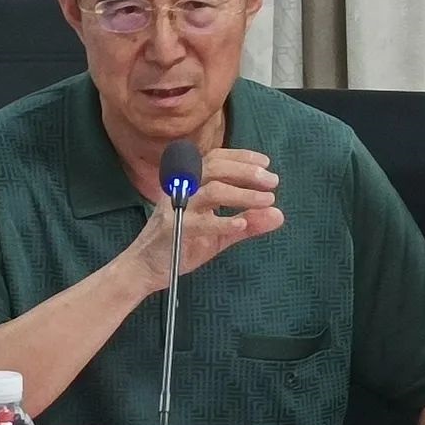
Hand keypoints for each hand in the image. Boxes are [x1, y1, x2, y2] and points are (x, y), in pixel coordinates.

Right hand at [121, 148, 284, 293]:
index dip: (241, 157)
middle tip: (272, 182)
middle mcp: (182, 190)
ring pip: (211, 191)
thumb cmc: (181, 243)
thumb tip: (278, 215)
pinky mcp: (173, 230)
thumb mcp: (219, 233)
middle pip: (215, 168)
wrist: (145, 267)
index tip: (266, 163)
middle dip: (246, 172)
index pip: (215, 159)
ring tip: (266, 200)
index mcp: (190, 184)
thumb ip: (247, 223)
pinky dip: (223, 223)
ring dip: (242, 194)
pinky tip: (242, 226)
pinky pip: (201, 222)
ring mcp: (176, 208)